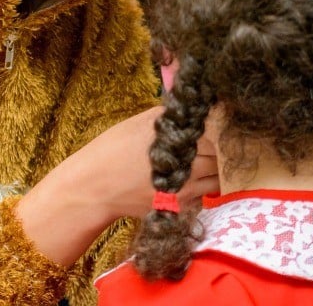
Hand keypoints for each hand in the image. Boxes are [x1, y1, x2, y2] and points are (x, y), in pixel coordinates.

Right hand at [15, 106, 218, 265]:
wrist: (93, 187)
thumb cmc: (112, 150)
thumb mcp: (140, 122)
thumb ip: (170, 115)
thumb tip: (191, 105)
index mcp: (176, 142)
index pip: (214, 135)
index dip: (214, 130)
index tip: (211, 128)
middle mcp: (185, 169)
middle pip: (219, 158)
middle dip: (216, 151)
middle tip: (207, 145)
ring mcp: (183, 192)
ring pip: (216, 180)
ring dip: (213, 170)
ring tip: (199, 162)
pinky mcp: (177, 208)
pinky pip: (203, 197)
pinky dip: (202, 187)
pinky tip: (188, 179)